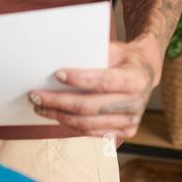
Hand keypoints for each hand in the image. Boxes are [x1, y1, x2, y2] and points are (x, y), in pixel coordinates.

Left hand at [28, 36, 164, 146]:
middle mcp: (136, 103)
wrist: (146, 72)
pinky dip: (71, 125)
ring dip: (60, 116)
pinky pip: (93, 132)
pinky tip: (57, 115)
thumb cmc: (124, 58)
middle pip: (90, 107)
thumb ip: (93, 55)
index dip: (79, 79)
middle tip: (35, 96)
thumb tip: (60, 59)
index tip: (56, 74)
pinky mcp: (126, 132)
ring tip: (40, 107)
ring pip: (88, 124)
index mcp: (136, 79)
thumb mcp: (114, 49)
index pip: (103, 81)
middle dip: (59, 102)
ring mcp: (132, 121)